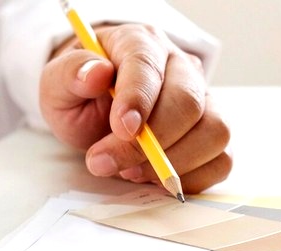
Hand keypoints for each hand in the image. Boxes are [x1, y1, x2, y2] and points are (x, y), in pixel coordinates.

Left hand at [40, 24, 230, 192]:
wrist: (96, 110)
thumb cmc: (81, 94)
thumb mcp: (58, 83)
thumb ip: (70, 74)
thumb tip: (95, 74)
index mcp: (141, 43)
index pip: (148, 65)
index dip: (138, 99)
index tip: (121, 129)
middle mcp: (181, 67)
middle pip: (189, 102)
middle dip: (151, 143)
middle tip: (105, 162)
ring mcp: (204, 100)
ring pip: (215, 132)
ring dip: (173, 162)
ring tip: (131, 170)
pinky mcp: (212, 134)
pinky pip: (222, 161)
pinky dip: (190, 178)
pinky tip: (154, 176)